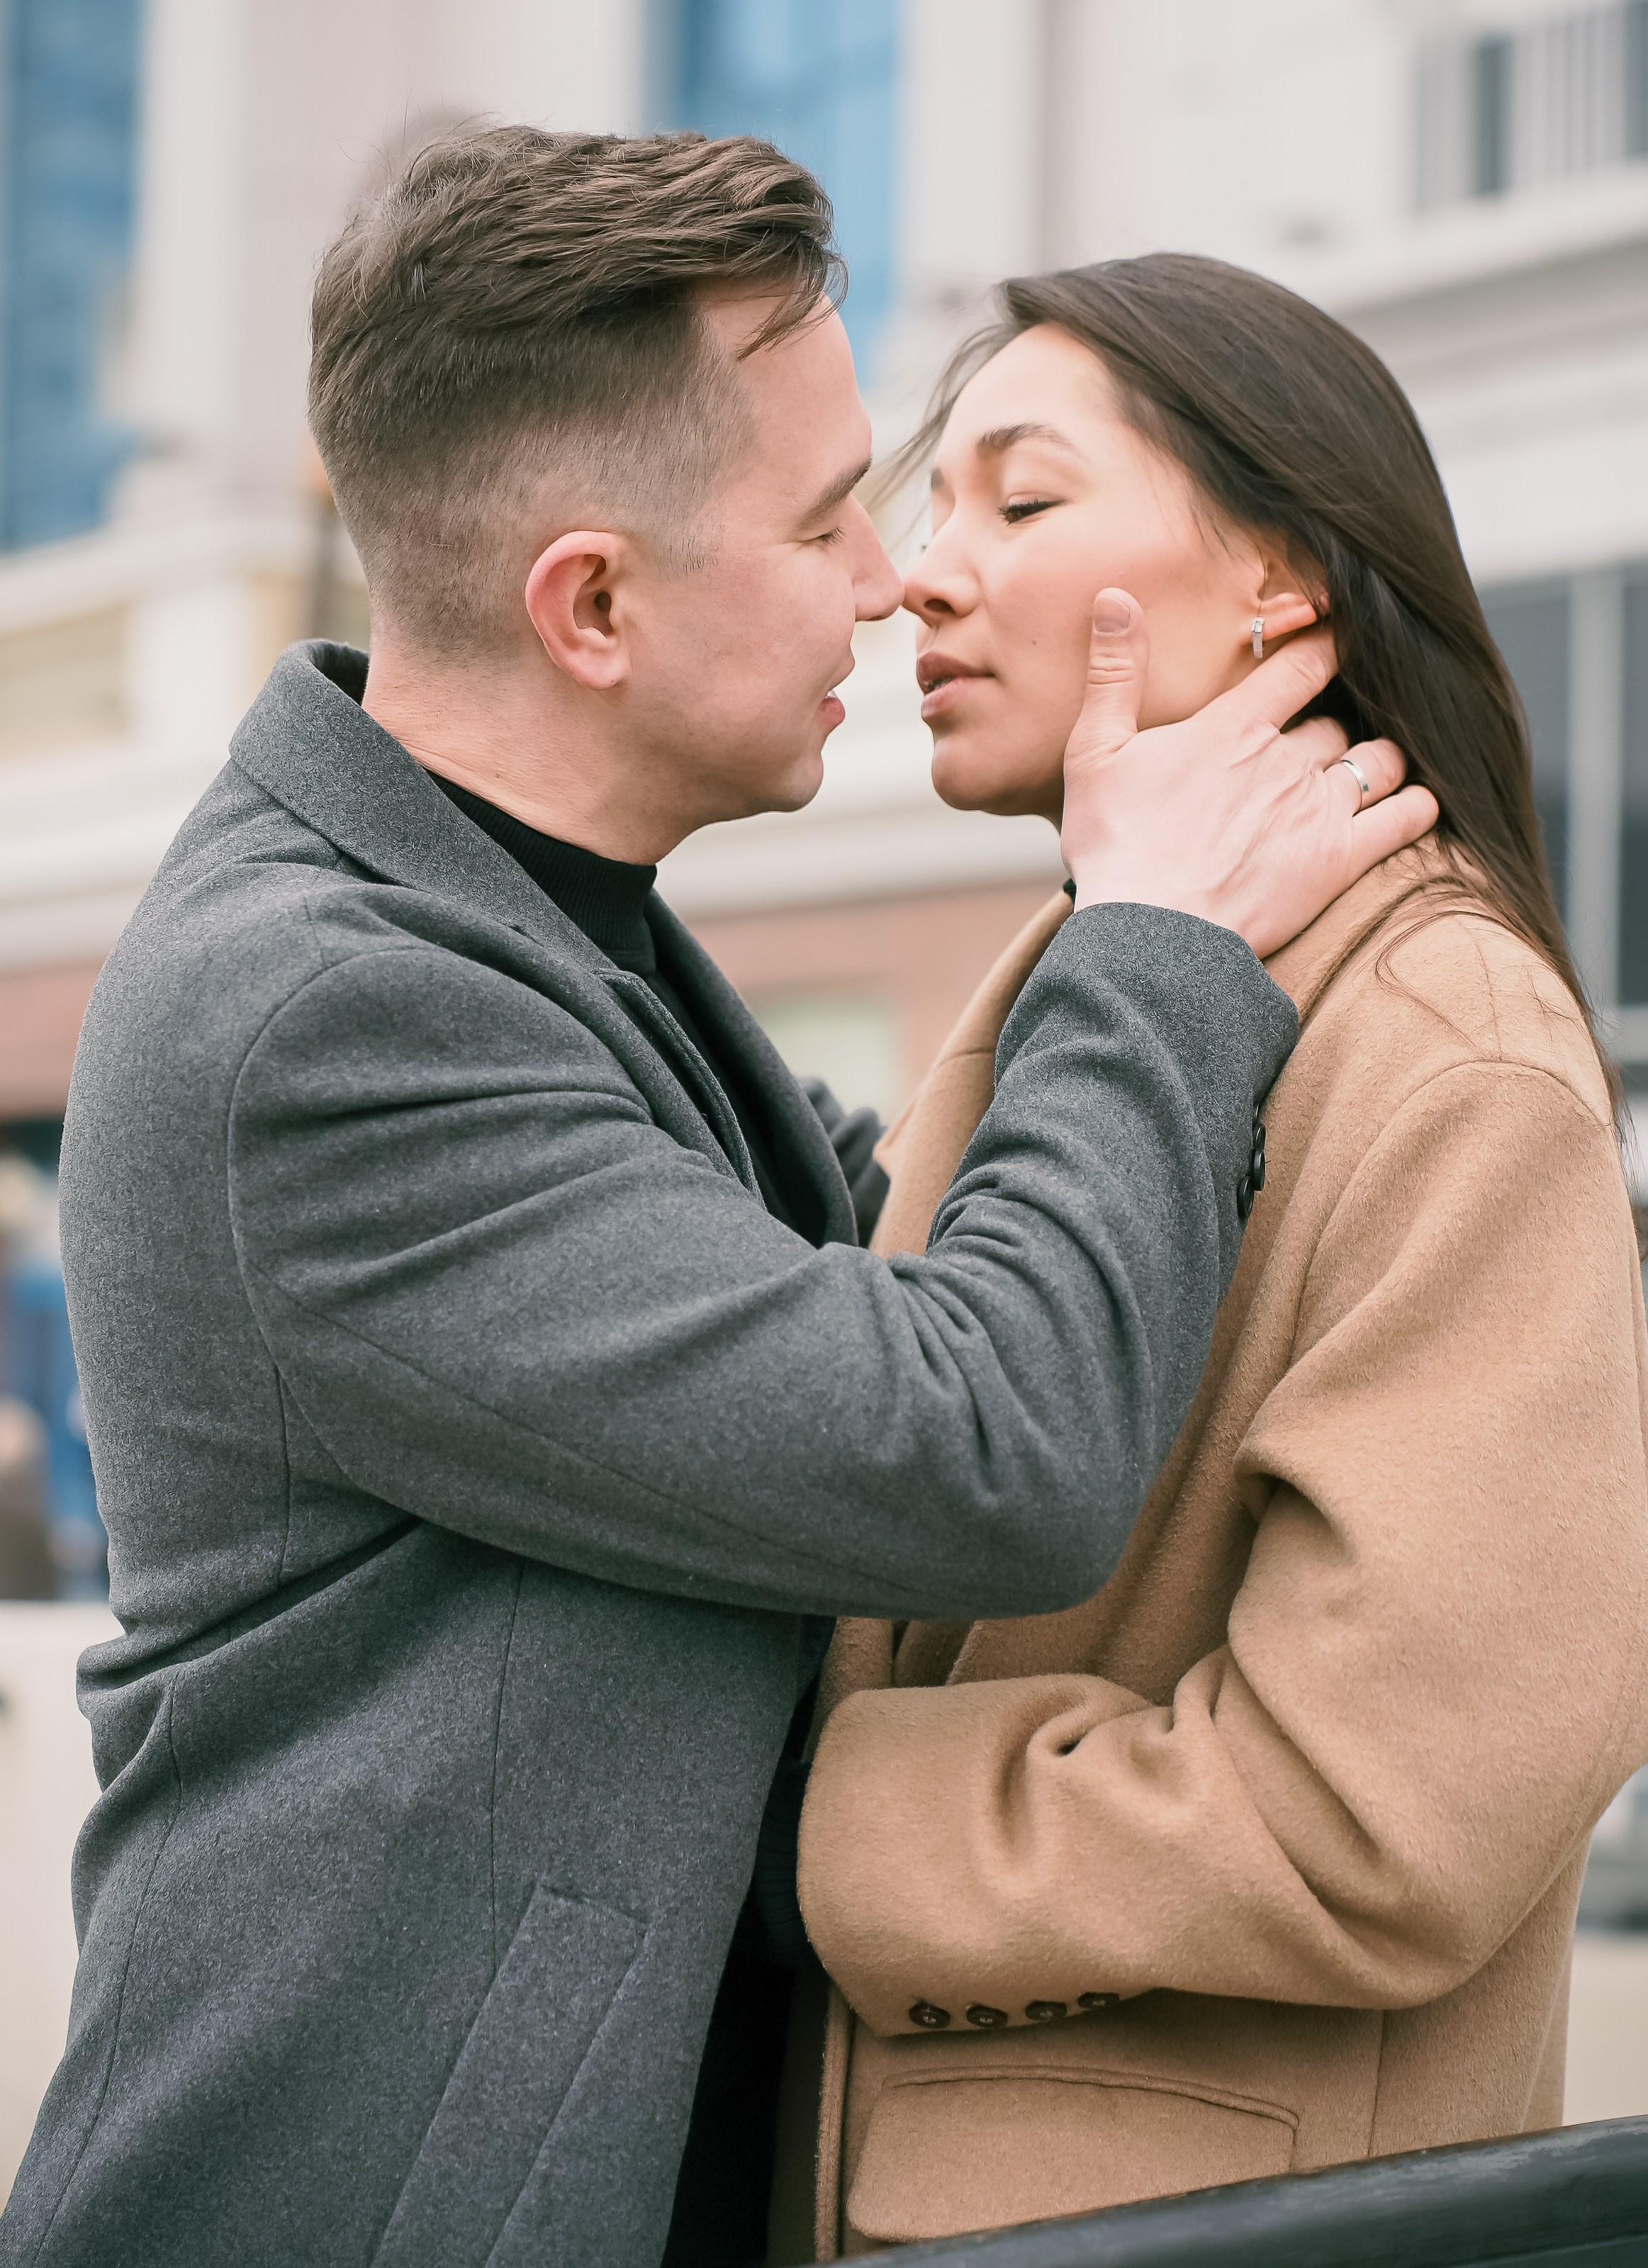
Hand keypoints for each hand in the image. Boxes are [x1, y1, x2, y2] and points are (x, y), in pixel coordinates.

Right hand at [1060, 589, 1438, 959]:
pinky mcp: (1339, 860)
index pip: (1302, 665)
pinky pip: (1402, 819)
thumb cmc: (1116, 844)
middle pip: (1335, 721)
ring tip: (1372, 761)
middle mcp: (1287, 760)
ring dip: (1379, 756)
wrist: (1151, 933)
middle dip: (1335, 720)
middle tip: (1328, 725)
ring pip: (1376, 761)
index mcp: (1235, 727)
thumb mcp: (1096, 751)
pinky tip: (1419, 801)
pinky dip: (1417, 804)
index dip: (1326, 644)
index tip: (1339, 634)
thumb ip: (1115, 672)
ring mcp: (1319, 810)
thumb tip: (1115, 596)